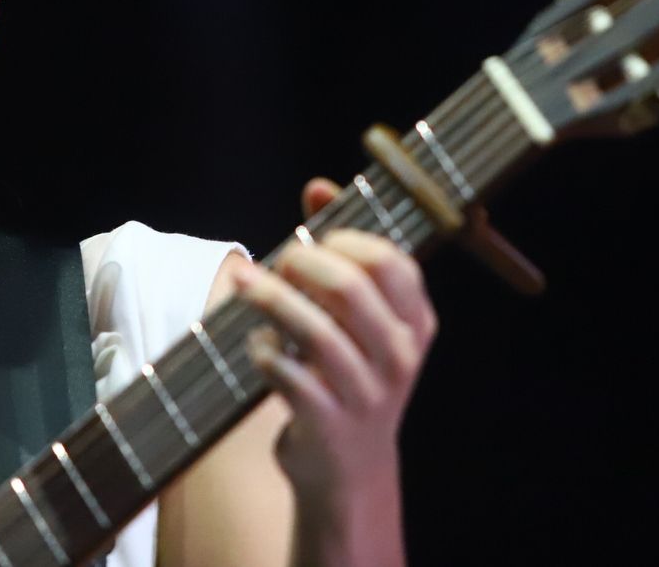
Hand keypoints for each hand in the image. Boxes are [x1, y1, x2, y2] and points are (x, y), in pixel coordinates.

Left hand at [234, 177, 438, 505]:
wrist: (348, 470)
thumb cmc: (347, 373)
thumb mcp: (358, 317)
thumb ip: (340, 249)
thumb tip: (318, 187)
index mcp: (415, 321)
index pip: (390, 260)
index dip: (343, 238)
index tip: (311, 237)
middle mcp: (400, 356)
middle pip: (350, 287)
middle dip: (300, 261)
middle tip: (274, 261)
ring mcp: (367, 393)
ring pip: (315, 331)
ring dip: (270, 299)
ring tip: (243, 284)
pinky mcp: (329, 424)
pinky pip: (289, 376)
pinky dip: (264, 351)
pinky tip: (256, 343)